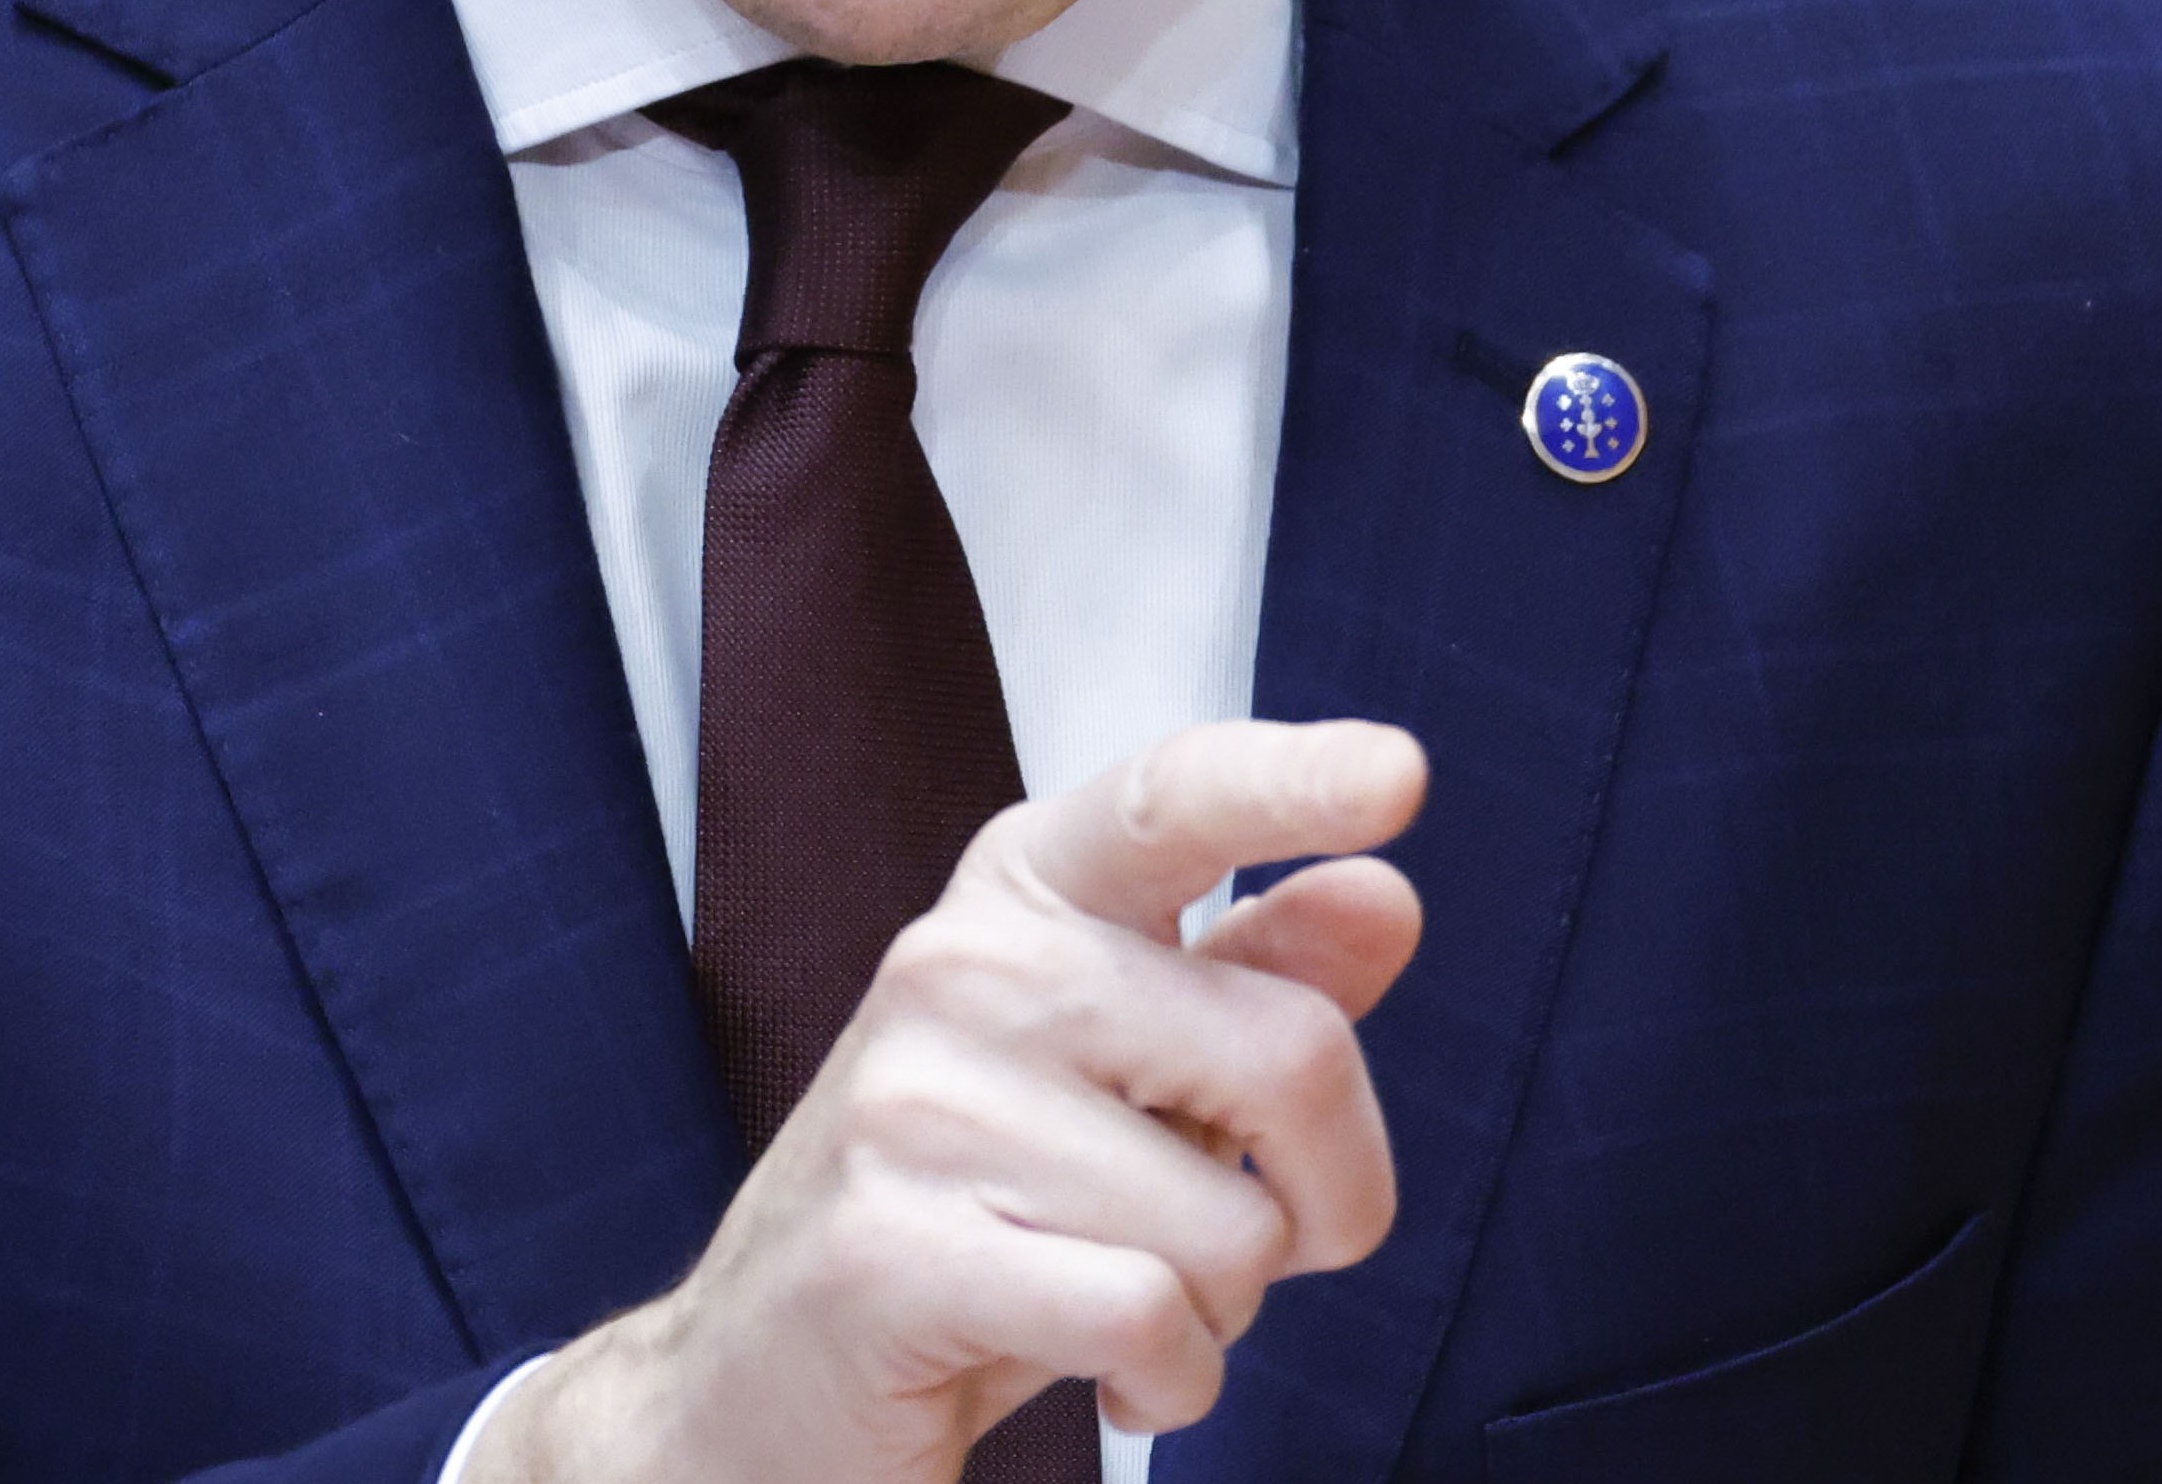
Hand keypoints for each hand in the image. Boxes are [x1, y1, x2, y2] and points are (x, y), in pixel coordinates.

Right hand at [474, 718, 1431, 1483]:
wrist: (761, 1387)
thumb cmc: (981, 1219)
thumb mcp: (1129, 1087)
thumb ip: (1255, 988)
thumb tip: (1384, 897)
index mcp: (1022, 897)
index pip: (1171, 800)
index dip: (1290, 781)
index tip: (1401, 773)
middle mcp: (960, 967)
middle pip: (1289, 1056)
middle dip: (1327, 1197)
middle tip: (1245, 1252)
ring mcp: (914, 1106)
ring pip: (1231, 1227)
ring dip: (1221, 1312)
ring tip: (1118, 1304)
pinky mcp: (893, 1252)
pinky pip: (1149, 1319)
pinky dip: (1173, 1383)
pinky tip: (1111, 1379)